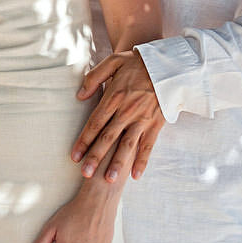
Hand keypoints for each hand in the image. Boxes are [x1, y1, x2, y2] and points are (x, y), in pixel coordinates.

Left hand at [73, 48, 167, 181]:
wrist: (168, 63)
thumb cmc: (137, 62)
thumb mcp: (112, 62)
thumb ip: (94, 78)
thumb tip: (79, 96)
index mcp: (114, 97)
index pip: (94, 123)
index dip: (83, 140)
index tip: (74, 156)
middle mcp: (127, 111)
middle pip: (108, 138)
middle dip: (95, 157)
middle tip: (84, 174)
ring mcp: (142, 119)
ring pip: (127, 145)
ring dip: (117, 163)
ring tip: (108, 180)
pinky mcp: (156, 124)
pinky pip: (149, 145)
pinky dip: (142, 161)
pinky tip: (135, 175)